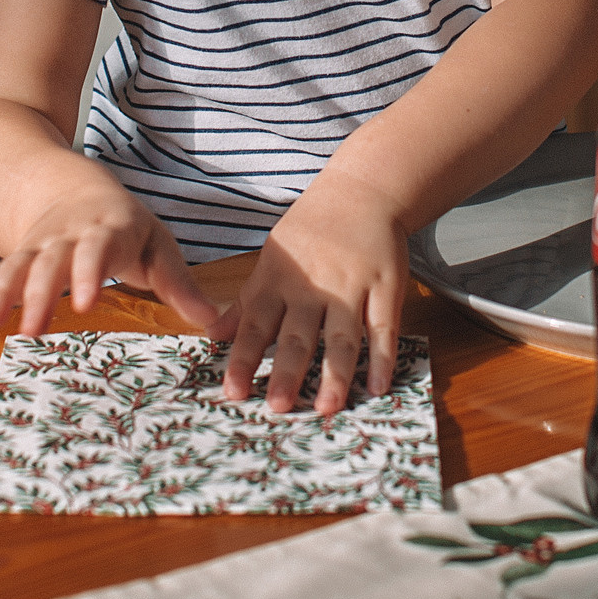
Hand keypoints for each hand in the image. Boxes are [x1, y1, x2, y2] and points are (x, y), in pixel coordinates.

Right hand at [0, 175, 217, 337]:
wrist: (72, 189)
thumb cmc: (125, 227)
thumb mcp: (158, 244)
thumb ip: (179, 283)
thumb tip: (213, 320)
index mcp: (108, 228)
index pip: (97, 248)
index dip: (88, 272)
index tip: (84, 303)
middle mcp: (67, 235)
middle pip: (50, 261)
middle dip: (38, 293)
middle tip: (32, 328)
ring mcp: (37, 246)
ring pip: (16, 267)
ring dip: (1, 295)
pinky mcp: (16, 259)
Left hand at [211, 176, 407, 414]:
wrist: (361, 191)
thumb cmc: (312, 230)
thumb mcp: (272, 258)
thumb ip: (246, 301)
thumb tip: (212, 336)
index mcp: (278, 281)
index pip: (255, 326)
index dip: (244, 359)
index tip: (233, 392)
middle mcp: (312, 286)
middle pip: (298, 336)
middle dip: (287, 372)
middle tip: (279, 407)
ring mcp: (350, 286)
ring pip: (341, 336)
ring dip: (334, 374)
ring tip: (327, 406)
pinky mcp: (385, 286)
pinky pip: (383, 327)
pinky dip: (381, 357)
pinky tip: (377, 386)